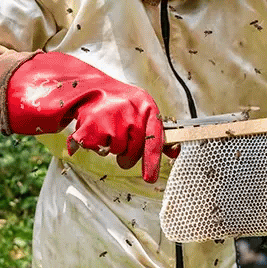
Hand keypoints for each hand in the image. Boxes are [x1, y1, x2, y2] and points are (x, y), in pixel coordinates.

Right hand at [6, 52, 166, 182]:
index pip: (154, 138)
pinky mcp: (92, 123)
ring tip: (107, 129)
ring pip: (115, 150)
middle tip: (120, 145)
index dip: (152, 161)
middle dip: (127, 154)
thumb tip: (174, 153)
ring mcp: (111, 116)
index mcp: (147, 106)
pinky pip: (97, 148)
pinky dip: (94, 144)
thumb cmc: (122, 105)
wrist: (92, 88)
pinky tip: (95, 130)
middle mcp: (131, 109)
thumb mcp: (143, 112)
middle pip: (133, 150)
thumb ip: (158, 134)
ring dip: (110, 146)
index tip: (150, 179)